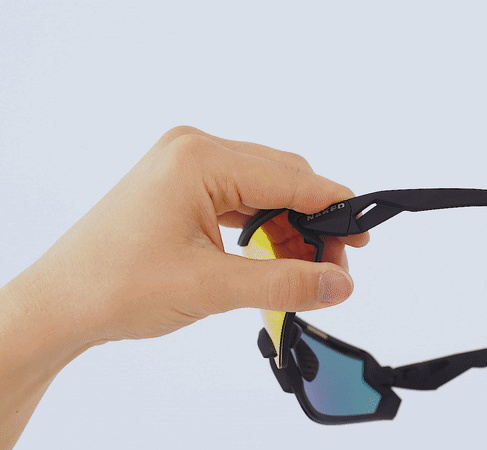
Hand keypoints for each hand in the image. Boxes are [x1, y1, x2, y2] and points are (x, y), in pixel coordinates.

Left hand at [0, 126, 366, 447]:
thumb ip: (286, 283)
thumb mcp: (212, 287)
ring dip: (290, 225)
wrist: (60, 304)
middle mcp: (194, 150)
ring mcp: (185, 164)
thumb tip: (339, 284)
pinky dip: (264, 224)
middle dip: (313, 221)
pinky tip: (274, 254)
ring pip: (264, 187)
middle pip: (282, 177)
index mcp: (200, 159)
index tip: (363, 236)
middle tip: (333, 267)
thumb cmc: (114, 286)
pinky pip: (241, 195)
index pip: (291, 177)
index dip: (333, 208)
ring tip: (306, 267)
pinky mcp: (181, 183)